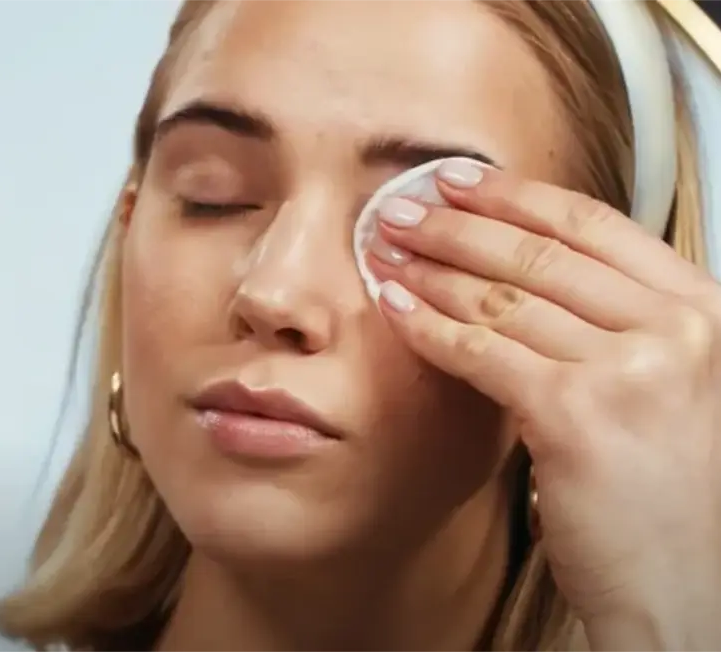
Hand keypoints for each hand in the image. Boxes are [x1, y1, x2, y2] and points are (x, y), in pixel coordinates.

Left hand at [362, 159, 720, 648]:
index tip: (456, 179)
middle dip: (455, 225)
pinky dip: (428, 326)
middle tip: (396, 209)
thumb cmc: (671, 500)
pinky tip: (393, 307)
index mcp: (701, 312)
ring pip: (503, 296)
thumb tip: (522, 285)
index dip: (514, 196)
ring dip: (430, 267)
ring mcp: (629, 368)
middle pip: (539, 252)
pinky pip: (481, 350)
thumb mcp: (667, 391)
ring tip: (382, 250)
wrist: (691, 591)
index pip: (592, 225)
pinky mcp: (576, 413)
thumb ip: (613, 332)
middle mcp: (674, 328)